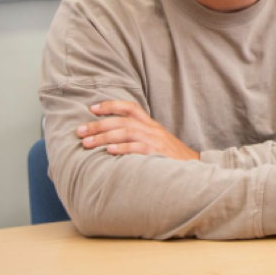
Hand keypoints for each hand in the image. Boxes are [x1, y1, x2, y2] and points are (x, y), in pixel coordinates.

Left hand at [76, 101, 198, 160]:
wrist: (195, 169)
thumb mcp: (158, 142)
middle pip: (122, 120)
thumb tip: (113, 140)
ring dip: (104, 137)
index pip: (131, 108)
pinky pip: (137, 148)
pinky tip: (108, 151)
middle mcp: (152, 129)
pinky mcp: (157, 153)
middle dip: (98, 125)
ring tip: (87, 144)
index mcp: (152, 125)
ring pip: (126, 132)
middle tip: (79, 131)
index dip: (111, 105)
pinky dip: (122, 148)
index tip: (92, 108)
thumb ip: (140, 138)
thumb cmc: (172, 158)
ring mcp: (155, 141)